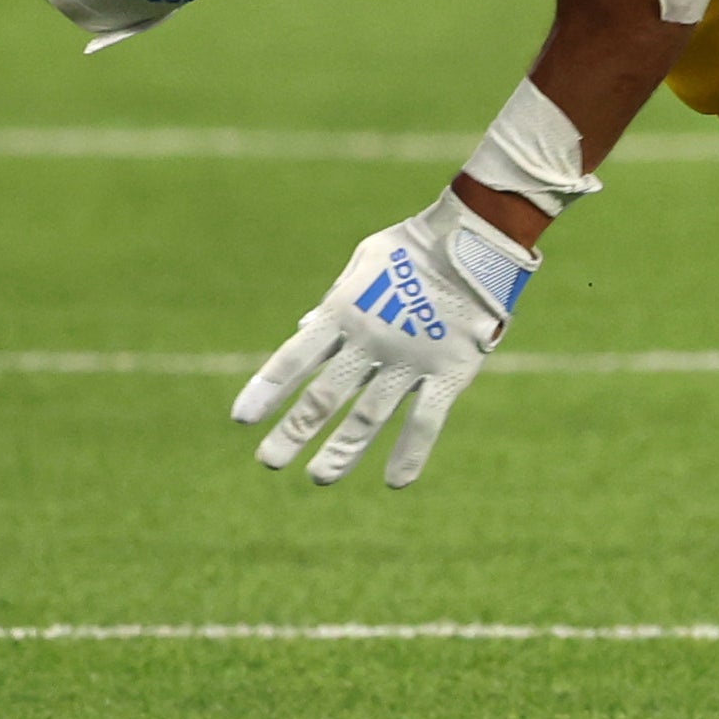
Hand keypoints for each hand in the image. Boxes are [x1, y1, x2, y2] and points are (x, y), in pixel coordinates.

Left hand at [230, 192, 536, 488]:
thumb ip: (335, 299)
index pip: (293, 359)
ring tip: (318, 477)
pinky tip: (396, 482)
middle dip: (292, 434)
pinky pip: (426, 421)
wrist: (477, 237)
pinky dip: (410, 454)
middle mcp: (370, 341)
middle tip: (268, 462)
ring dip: (340, 452)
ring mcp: (409, 359)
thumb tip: (303, 330)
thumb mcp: (365, 261)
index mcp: (344, 312)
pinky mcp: (448, 371)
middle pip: (322, 399)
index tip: (241, 420)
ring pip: (367, 418)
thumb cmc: (417, 245)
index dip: (266, 390)